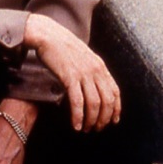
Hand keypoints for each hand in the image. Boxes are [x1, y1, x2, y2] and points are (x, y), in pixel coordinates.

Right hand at [24, 13, 120, 131]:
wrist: (46, 34)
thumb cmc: (60, 45)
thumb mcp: (82, 55)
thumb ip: (90, 69)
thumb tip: (91, 85)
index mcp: (100, 66)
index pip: (115, 92)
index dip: (116, 109)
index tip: (112, 120)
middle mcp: (95, 71)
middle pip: (106, 101)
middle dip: (103, 119)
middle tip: (97, 128)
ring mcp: (83, 74)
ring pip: (94, 104)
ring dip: (91, 120)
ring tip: (86, 129)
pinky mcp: (69, 77)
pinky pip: (77, 101)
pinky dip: (78, 116)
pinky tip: (76, 124)